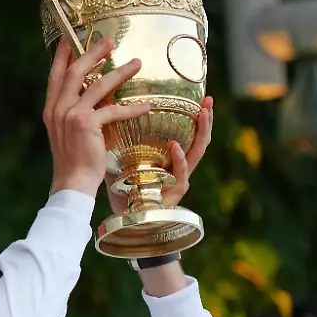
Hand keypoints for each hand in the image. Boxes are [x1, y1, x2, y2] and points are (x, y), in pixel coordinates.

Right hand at [45, 35, 150, 196]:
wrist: (73, 182)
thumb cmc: (75, 160)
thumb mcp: (69, 131)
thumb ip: (77, 111)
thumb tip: (96, 93)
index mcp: (52, 109)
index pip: (55, 76)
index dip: (63, 56)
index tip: (70, 39)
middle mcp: (59, 109)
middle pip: (76, 72)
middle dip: (92, 53)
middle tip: (108, 41)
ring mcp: (71, 115)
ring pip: (98, 86)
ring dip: (120, 72)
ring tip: (137, 63)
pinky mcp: (87, 125)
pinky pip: (114, 110)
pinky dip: (133, 108)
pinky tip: (148, 105)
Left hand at [107, 96, 214, 214]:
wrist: (125, 219)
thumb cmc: (124, 190)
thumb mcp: (124, 159)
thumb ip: (122, 139)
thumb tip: (108, 112)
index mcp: (172, 160)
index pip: (189, 134)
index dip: (195, 116)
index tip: (200, 97)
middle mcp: (180, 169)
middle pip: (200, 140)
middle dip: (206, 120)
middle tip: (209, 100)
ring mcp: (180, 181)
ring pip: (197, 154)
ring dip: (202, 133)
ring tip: (202, 114)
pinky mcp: (175, 193)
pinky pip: (181, 174)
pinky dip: (179, 159)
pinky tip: (175, 145)